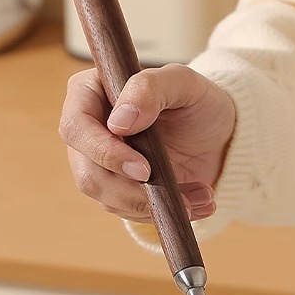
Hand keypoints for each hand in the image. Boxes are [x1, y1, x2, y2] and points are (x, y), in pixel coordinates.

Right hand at [59, 66, 235, 222]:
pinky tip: (195, 202)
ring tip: (197, 197)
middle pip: (87, 174)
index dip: (104, 153)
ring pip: (106, 199)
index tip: (143, 169)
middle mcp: (88, 131)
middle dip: (130, 192)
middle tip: (173, 196)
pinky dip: (162, 212)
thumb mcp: (183, 82)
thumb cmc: (197, 100)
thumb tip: (118, 123)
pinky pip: (128, 211)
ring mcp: (100, 164)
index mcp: (90, 93)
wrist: (218, 134)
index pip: (76, 127)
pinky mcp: (118, 189)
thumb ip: (150, 88)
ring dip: (153, 205)